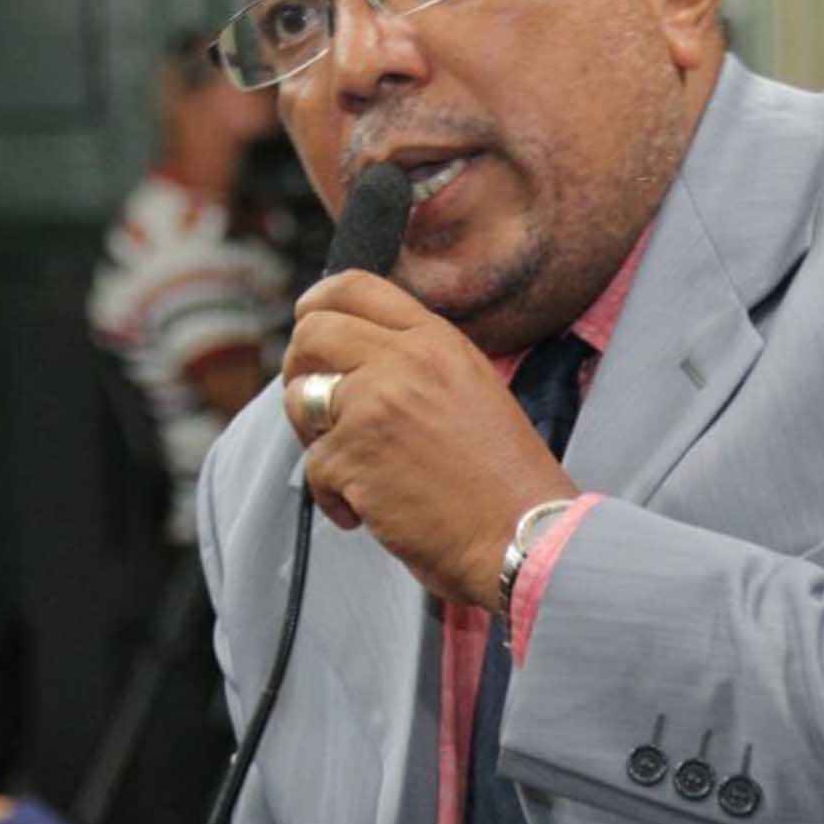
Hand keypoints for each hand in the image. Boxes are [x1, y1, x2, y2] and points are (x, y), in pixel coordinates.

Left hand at [284, 270, 575, 605]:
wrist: (524, 536)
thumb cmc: (502, 481)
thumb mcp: (470, 389)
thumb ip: (416, 364)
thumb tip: (351, 360)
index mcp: (437, 340)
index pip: (355, 287)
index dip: (318, 304)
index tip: (307, 323)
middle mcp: (404, 360)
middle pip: (312, 333)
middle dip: (298, 370)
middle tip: (314, 410)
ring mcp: (374, 403)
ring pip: (299, 398)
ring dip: (314, 438)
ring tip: (356, 470)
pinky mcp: (352, 453)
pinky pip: (312, 466)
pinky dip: (334, 498)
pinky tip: (371, 512)